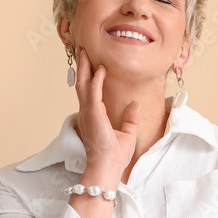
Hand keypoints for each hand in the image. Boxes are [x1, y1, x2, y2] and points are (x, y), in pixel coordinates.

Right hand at [72, 46, 140, 173]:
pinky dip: (97, 78)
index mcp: (92, 116)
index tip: (91, 63)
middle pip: (81, 83)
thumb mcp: (127, 134)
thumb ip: (130, 119)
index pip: (88, 92)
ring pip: (83, 83)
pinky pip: (93, 91)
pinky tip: (102, 68)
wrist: (107, 166)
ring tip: (85, 52)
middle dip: (82, 66)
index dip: (89, 76)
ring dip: (84, 67)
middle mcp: (87, 112)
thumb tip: (136, 104)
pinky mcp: (93, 113)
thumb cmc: (115, 156)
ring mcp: (88, 112)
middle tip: (82, 50)